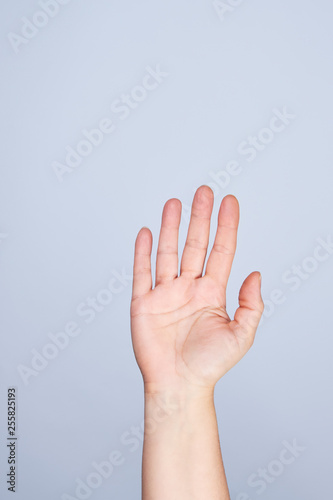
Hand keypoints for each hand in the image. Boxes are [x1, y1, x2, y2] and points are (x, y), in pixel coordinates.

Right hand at [130, 186, 263, 393]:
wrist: (179, 385)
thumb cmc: (209, 365)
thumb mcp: (241, 335)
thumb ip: (251, 304)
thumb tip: (255, 274)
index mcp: (212, 293)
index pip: (221, 251)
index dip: (226, 226)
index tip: (230, 202)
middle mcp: (189, 288)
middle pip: (195, 244)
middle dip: (200, 218)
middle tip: (204, 191)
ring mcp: (165, 294)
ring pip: (169, 253)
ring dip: (171, 227)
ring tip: (175, 203)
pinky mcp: (144, 303)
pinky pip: (143, 272)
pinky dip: (143, 252)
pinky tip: (147, 233)